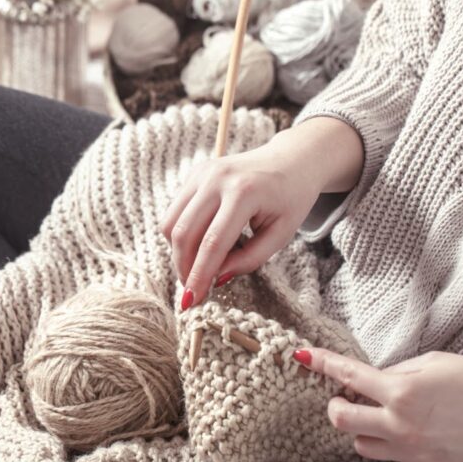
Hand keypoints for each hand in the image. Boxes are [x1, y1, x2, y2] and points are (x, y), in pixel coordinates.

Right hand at [160, 117, 362, 309]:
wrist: (291, 160)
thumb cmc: (290, 199)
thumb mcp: (280, 235)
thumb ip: (249, 259)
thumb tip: (216, 278)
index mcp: (244, 193)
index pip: (212, 243)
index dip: (199, 275)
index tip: (192, 301)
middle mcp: (217, 179)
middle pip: (183, 233)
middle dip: (183, 268)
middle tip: (193, 290)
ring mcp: (202, 173)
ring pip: (170, 223)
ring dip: (178, 253)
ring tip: (198, 266)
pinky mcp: (195, 174)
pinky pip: (174, 212)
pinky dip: (181, 235)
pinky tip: (201, 244)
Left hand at [293, 348, 462, 461]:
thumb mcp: (434, 362)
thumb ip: (397, 372)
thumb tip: (373, 379)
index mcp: (403, 391)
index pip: (349, 377)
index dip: (323, 364)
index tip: (303, 357)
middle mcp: (400, 425)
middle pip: (341, 421)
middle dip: (336, 406)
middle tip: (346, 397)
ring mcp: (410, 450)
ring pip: (361, 445)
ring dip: (363, 428)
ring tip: (384, 414)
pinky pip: (391, 456)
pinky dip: (392, 442)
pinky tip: (415, 428)